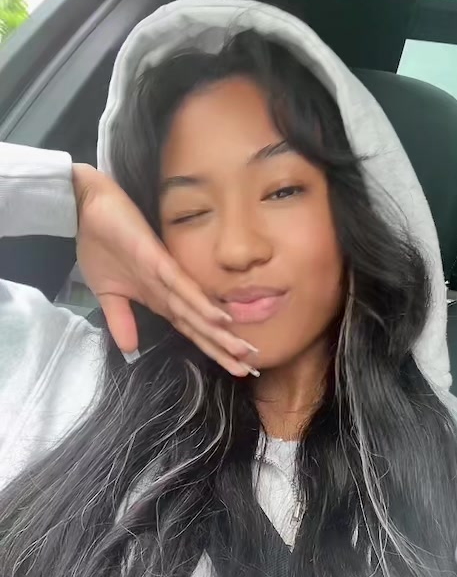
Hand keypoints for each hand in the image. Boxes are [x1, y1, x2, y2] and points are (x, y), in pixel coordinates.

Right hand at [73, 164, 257, 376]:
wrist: (86, 208)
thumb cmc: (100, 244)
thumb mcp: (107, 293)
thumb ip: (121, 320)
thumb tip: (130, 350)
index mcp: (160, 298)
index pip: (190, 329)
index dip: (211, 349)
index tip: (235, 368)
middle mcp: (169, 289)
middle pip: (200, 325)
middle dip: (223, 347)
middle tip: (250, 368)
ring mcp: (165, 275)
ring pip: (196, 310)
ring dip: (219, 332)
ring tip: (243, 351)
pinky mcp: (157, 260)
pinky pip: (182, 287)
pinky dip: (200, 303)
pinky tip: (220, 318)